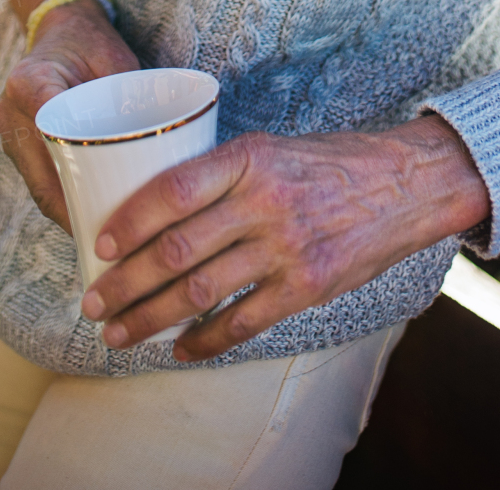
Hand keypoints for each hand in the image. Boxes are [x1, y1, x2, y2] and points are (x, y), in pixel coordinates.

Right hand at [0, 0, 139, 231]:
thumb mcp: (114, 57)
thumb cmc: (91, 42)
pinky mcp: (17, 144)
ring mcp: (10, 130)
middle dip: (72, 211)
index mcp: (28, 81)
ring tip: (101, 240)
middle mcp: (10, 109)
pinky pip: (38, 180)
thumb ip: (128, 92)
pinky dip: (63, 200)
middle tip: (108, 240)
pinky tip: (88, 220)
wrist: (60, 29)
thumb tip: (155, 140)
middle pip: (40, 174)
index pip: (47, 130)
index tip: (100, 204)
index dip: (72, 172)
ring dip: (67, 212)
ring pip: (37, 185)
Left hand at [79, 113, 488, 360]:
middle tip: (94, 303)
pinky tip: (181, 349)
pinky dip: (206, 341)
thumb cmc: (328, 163)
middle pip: (178, 249)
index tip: (100, 245)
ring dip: (154, 318)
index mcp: (249, 158)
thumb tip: (154, 207)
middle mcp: (265, 201)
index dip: (131, 221)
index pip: (174, 190)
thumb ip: (222, 173)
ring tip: (121, 332)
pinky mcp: (309, 286)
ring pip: (203, 291)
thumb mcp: (271, 148)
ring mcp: (288, 247)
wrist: (405, 184)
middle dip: (128, 283)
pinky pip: (244, 321)